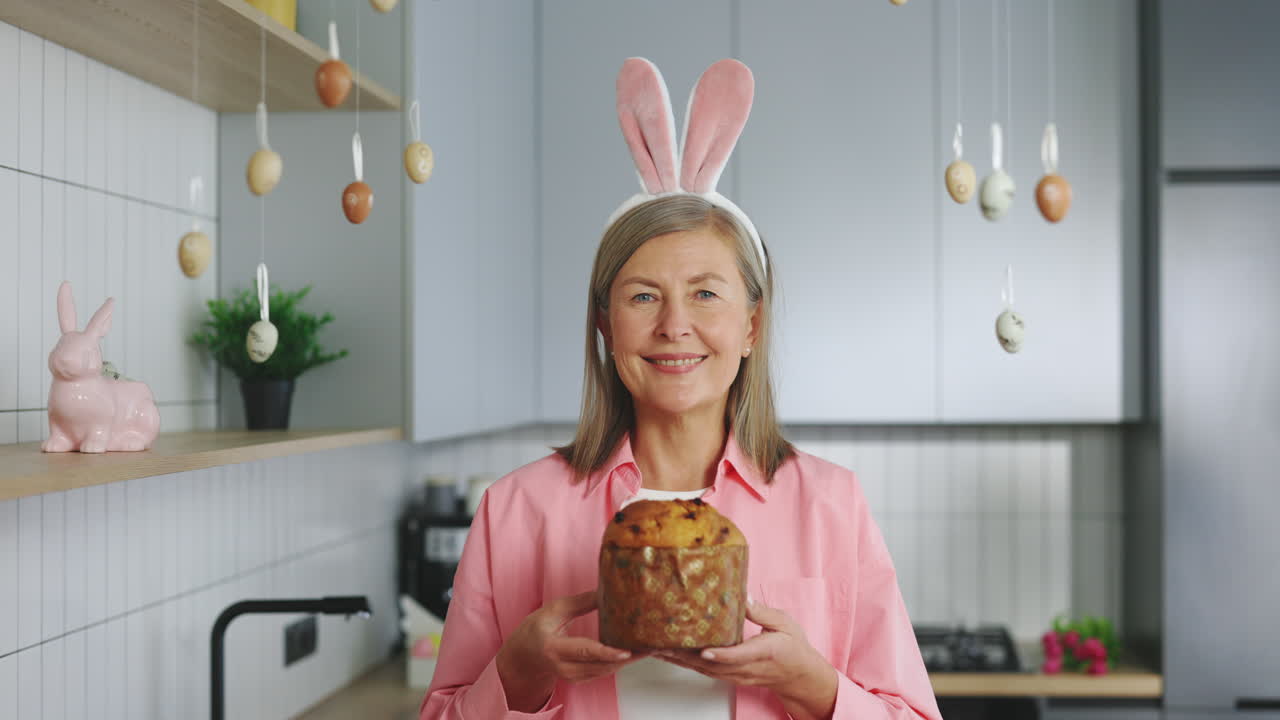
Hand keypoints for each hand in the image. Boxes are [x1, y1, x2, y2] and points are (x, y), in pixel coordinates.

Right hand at [496, 591, 646, 711]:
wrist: (524, 656)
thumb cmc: (537, 629)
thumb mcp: (554, 610)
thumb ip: (580, 602)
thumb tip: (606, 591)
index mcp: (554, 648)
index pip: (585, 651)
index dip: (608, 652)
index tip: (627, 650)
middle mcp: (563, 667)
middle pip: (601, 665)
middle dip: (628, 657)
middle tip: (650, 645)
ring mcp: (572, 677)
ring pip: (605, 671)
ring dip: (627, 661)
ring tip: (648, 647)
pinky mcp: (580, 680)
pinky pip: (603, 672)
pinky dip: (619, 663)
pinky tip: (633, 652)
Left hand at [656, 601, 837, 719]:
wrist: (798, 676)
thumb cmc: (793, 647)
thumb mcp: (784, 624)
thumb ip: (762, 612)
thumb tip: (741, 595)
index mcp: (763, 653)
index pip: (738, 656)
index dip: (720, 654)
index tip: (704, 649)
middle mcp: (746, 668)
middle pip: (712, 665)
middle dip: (685, 655)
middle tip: (661, 642)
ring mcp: (736, 675)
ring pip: (704, 669)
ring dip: (680, 660)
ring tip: (656, 646)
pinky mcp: (729, 676)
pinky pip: (704, 670)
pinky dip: (686, 663)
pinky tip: (670, 653)